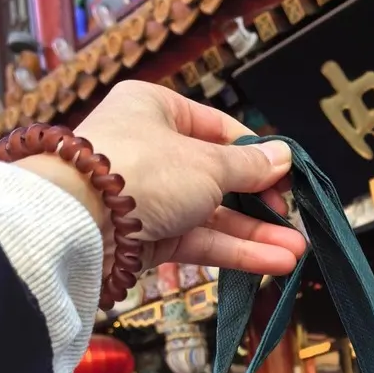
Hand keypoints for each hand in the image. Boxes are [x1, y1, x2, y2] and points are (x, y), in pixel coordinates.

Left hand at [16, 80, 305, 279]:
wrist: (77, 221)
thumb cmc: (141, 169)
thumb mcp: (207, 163)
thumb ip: (248, 167)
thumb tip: (283, 157)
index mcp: (156, 109)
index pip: (218, 129)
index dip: (257, 154)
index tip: (288, 177)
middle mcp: (150, 150)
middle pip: (218, 177)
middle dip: (260, 203)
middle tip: (295, 219)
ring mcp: (148, 197)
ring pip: (211, 215)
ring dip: (255, 234)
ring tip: (296, 251)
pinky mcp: (145, 238)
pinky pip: (198, 241)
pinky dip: (234, 252)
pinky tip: (274, 263)